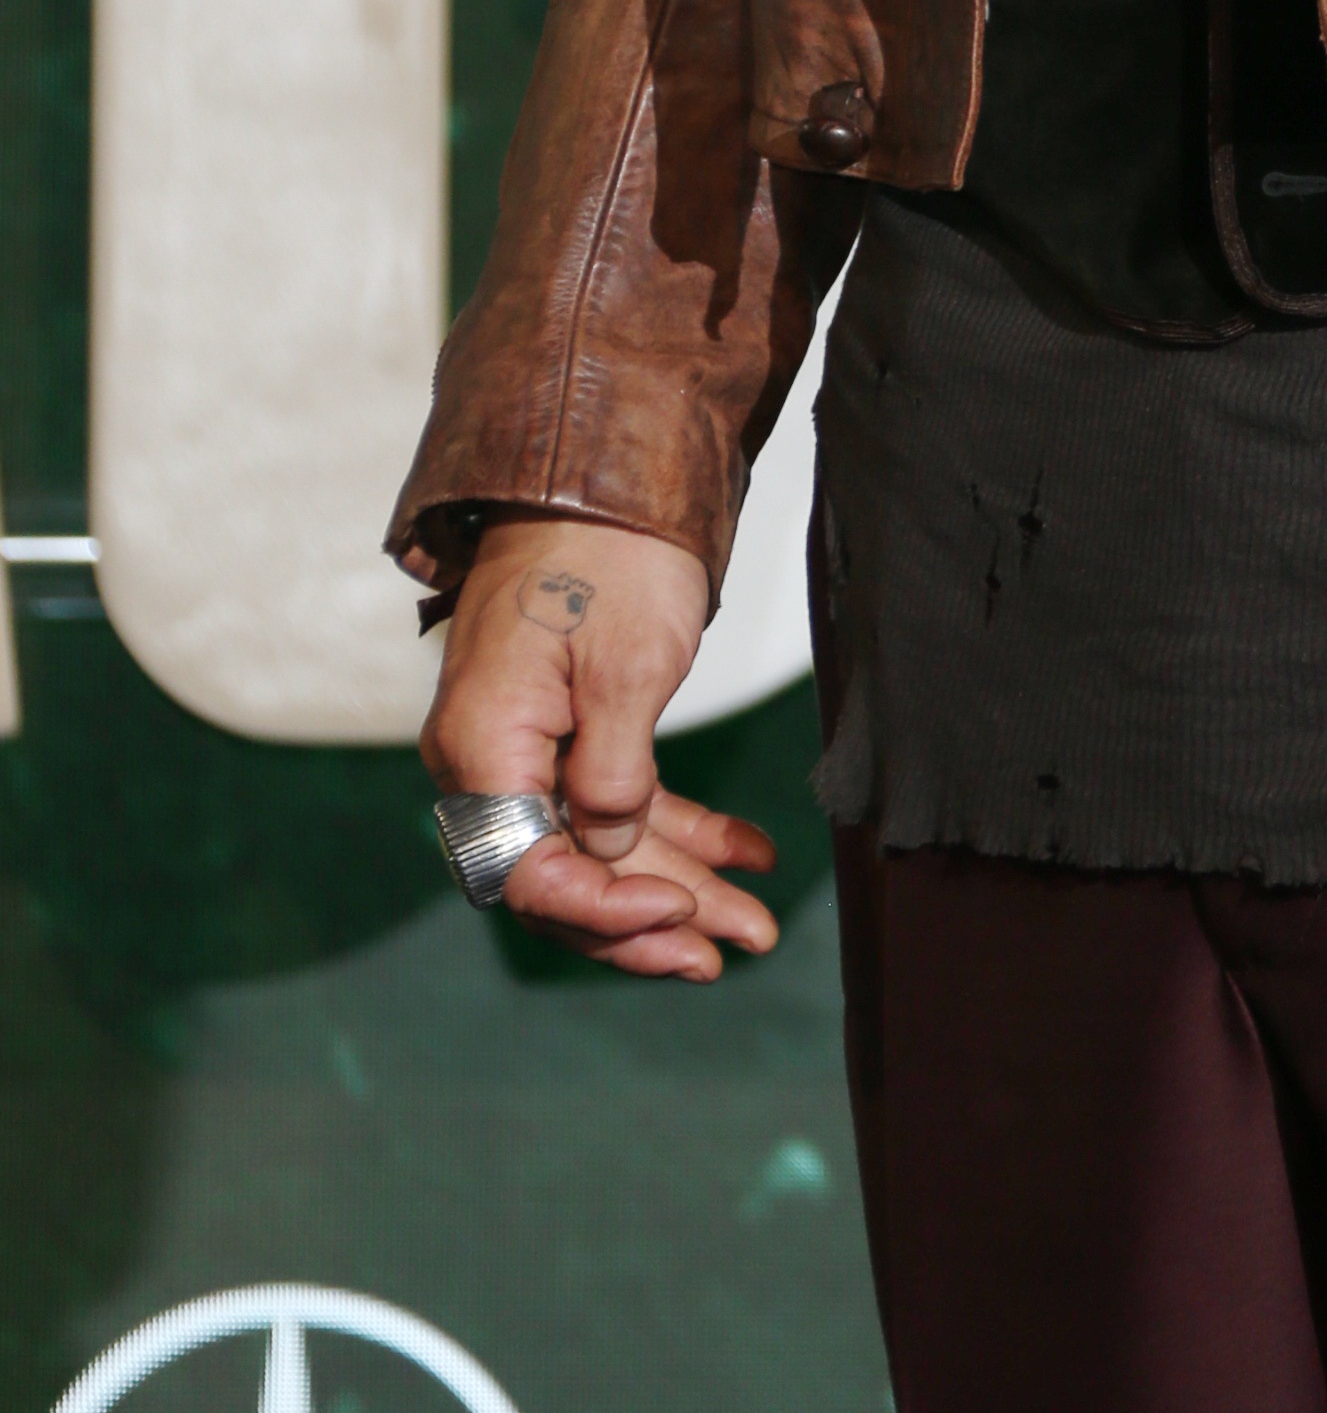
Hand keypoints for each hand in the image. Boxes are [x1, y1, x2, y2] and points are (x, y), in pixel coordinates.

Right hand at [420, 517, 777, 982]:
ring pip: (602, 841)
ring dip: (679, 882)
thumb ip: (613, 774)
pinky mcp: (570, 722)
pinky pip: (620, 795)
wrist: (599, 462)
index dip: (605, 909)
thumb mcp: (626, 665)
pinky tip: (749, 849)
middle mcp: (491, 756)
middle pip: (565, 872)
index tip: (678, 916)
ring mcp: (530, 742)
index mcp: (484, 747)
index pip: (530, 872)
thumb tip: (606, 851)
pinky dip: (683, 826)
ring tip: (756, 926)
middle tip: (730, 951)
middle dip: (652, 917)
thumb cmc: (608, 551)